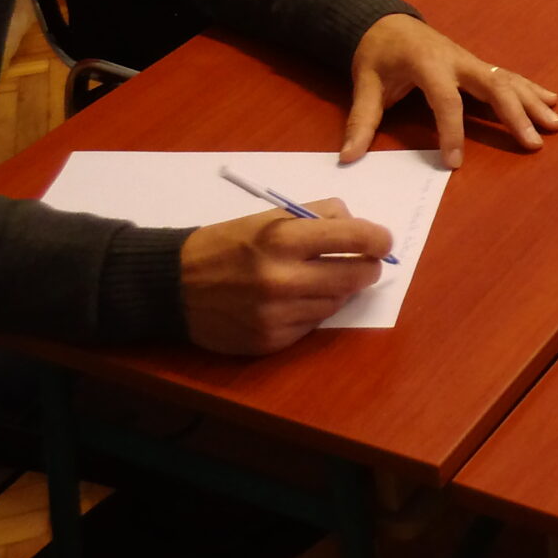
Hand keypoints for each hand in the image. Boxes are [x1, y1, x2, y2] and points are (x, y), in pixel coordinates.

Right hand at [180, 203, 390, 354]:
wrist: (173, 285)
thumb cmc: (227, 244)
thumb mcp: (269, 216)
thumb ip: (319, 216)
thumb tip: (362, 228)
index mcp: (283, 239)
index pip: (354, 238)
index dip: (378, 239)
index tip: (385, 241)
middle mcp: (283, 279)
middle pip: (355, 276)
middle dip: (367, 267)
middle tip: (365, 262)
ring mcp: (277, 315)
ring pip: (337, 303)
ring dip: (338, 290)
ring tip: (319, 278)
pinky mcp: (270, 341)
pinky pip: (312, 325)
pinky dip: (312, 311)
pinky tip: (294, 300)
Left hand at [341, 11, 557, 167]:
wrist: (386, 22)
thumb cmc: (377, 55)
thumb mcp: (364, 84)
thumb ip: (361, 120)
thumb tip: (348, 157)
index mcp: (428, 63)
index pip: (445, 99)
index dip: (451, 131)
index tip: (454, 162)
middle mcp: (457, 60)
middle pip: (493, 85)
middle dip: (515, 114)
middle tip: (533, 141)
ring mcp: (470, 60)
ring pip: (507, 80)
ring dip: (532, 102)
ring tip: (556, 124)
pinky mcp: (476, 64)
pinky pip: (507, 76)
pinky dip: (530, 88)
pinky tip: (551, 100)